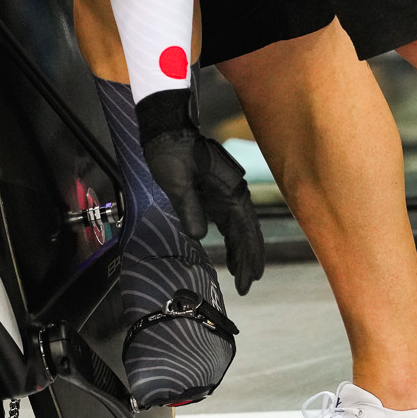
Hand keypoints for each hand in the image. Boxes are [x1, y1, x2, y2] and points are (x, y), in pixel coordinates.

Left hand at [137, 91, 267, 295]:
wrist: (167, 131)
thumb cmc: (171, 154)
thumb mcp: (178, 183)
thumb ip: (189, 208)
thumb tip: (199, 237)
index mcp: (232, 191)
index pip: (246, 230)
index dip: (249, 256)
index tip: (250, 278)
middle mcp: (235, 193)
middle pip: (248, 232)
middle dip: (249, 259)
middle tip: (248, 286)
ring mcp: (226, 193)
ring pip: (239, 228)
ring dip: (241, 251)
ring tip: (242, 275)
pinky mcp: (215, 194)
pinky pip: (228, 221)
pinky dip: (231, 239)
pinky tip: (230, 254)